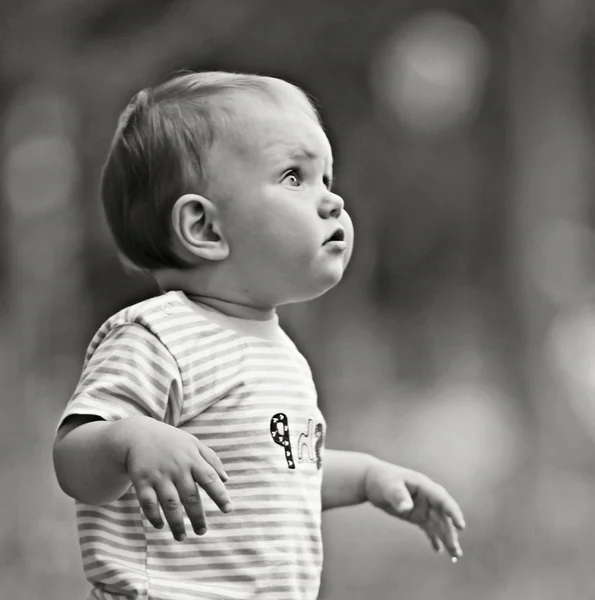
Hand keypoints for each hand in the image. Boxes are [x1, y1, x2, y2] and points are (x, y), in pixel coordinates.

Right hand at [113, 416, 231, 541]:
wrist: (138, 434)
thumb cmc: (172, 442)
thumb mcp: (194, 444)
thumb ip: (212, 460)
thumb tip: (226, 480)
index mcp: (192, 459)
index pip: (210, 479)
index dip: (220, 495)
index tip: (228, 510)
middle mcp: (177, 468)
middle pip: (190, 497)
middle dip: (197, 517)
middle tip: (202, 532)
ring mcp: (159, 475)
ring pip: (170, 504)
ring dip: (176, 523)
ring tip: (182, 538)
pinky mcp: (141, 481)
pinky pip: (148, 503)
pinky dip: (154, 516)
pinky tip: (160, 526)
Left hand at [364, 459, 465, 560]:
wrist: (371, 480)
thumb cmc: (381, 479)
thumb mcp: (388, 486)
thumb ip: (398, 496)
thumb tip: (407, 508)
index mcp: (423, 486)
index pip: (442, 499)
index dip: (452, 511)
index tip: (461, 525)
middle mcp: (427, 497)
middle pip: (442, 516)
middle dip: (450, 532)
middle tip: (456, 550)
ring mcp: (422, 506)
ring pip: (438, 524)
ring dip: (447, 538)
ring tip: (455, 555)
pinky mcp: (416, 515)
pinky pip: (428, 528)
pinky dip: (434, 538)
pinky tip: (438, 550)